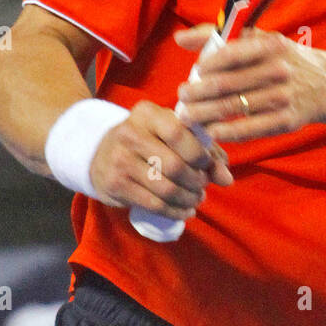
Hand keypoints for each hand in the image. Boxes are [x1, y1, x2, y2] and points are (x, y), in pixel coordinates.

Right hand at [88, 99, 232, 219]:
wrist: (99, 153)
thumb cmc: (148, 140)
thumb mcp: (172, 134)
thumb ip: (204, 149)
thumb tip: (227, 178)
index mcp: (147, 114)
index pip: (179, 133)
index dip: (199, 153)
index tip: (207, 164)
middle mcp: (130, 134)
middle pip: (175, 165)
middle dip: (197, 181)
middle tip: (203, 186)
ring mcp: (119, 161)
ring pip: (166, 188)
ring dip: (189, 198)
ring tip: (196, 198)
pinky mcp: (115, 185)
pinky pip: (153, 204)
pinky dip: (175, 211)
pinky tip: (185, 211)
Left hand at [173, 24, 325, 142]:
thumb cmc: (281, 59)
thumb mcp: (259, 40)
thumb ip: (217, 36)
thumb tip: (179, 38)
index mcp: (270, 45)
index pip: (230, 54)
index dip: (206, 65)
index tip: (193, 73)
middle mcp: (278, 70)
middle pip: (226, 84)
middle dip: (197, 93)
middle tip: (181, 98)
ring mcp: (283, 97)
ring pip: (233, 107)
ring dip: (204, 114)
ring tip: (187, 116)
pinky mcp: (286, 121)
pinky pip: (250, 129)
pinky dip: (227, 131)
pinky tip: (212, 131)